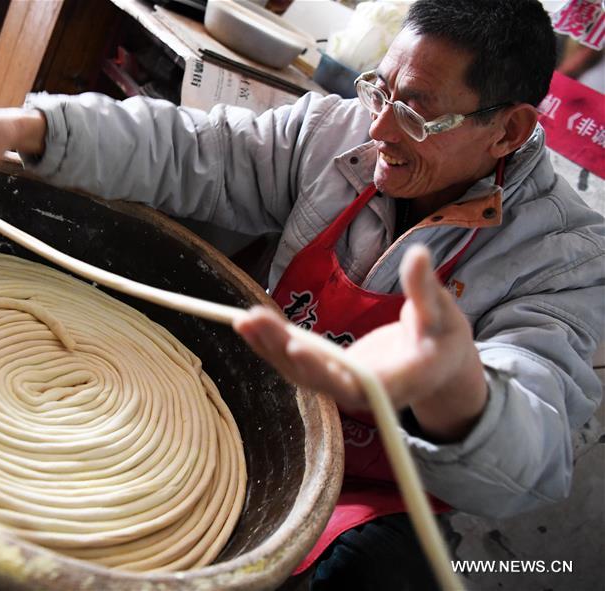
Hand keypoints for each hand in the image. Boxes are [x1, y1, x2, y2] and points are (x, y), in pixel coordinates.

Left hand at [233, 245, 487, 441]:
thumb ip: (427, 289)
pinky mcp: (330, 374)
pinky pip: (297, 365)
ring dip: (269, 348)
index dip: (323, 370)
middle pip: (316, 378)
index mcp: (397, 383)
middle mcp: (363, 393)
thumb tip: (419, 253)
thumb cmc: (445, 339)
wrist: (439, 364)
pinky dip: (273, 346)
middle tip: (253, 321)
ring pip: (300, 373)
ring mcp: (343, 386)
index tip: (297, 348)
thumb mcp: (443, 313)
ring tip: (243, 320)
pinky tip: (250, 325)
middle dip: (282, 350)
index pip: (354, 383)